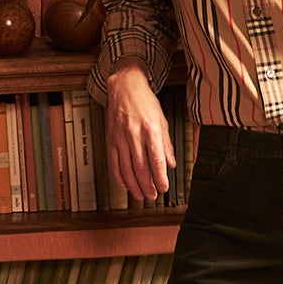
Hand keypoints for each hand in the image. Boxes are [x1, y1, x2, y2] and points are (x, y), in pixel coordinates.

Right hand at [105, 63, 175, 202]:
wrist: (124, 87)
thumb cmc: (145, 102)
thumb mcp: (162, 120)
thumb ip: (166, 144)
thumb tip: (171, 163)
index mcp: (150, 129)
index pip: (156, 159)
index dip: (160, 176)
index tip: (164, 187)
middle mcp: (134, 134)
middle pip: (140, 167)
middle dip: (147, 185)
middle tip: (153, 196)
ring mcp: (120, 137)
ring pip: (126, 168)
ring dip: (134, 185)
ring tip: (140, 196)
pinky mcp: (111, 139)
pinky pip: (114, 162)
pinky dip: (119, 177)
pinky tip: (125, 186)